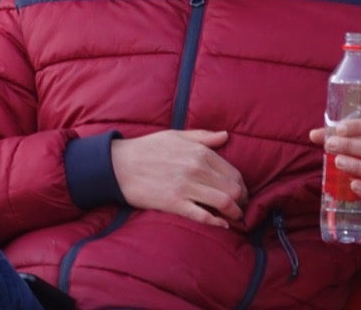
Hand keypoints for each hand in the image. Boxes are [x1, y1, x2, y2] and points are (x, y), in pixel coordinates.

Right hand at [110, 129, 245, 226]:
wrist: (119, 165)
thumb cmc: (147, 148)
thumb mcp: (175, 136)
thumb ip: (203, 136)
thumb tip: (226, 136)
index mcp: (199, 151)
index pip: (233, 172)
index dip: (241, 186)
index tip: (240, 193)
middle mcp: (196, 168)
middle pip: (232, 189)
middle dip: (241, 201)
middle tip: (240, 207)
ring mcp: (186, 187)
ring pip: (223, 203)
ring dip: (234, 213)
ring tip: (233, 217)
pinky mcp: (175, 203)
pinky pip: (203, 216)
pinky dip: (217, 222)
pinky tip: (222, 225)